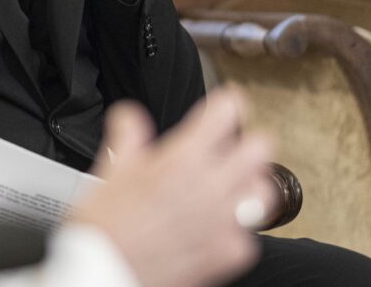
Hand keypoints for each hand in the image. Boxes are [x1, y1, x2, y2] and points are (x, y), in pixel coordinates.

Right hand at [74, 88, 273, 286]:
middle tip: (233, 144)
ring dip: (250, 183)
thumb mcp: (111, 168)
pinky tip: (216, 226)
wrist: (107, 272)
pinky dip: (235, 228)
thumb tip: (129, 116)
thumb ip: (127, 134)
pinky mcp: (230, 253)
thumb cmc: (106, 224)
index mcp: (183, 157)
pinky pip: (248, 233)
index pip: (226, 113)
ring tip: (233, 184)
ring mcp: (226, 221)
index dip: (228, 102)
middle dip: (249, 139)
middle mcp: (212, 185)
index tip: (226, 102)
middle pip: (262, 147)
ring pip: (264, 190)